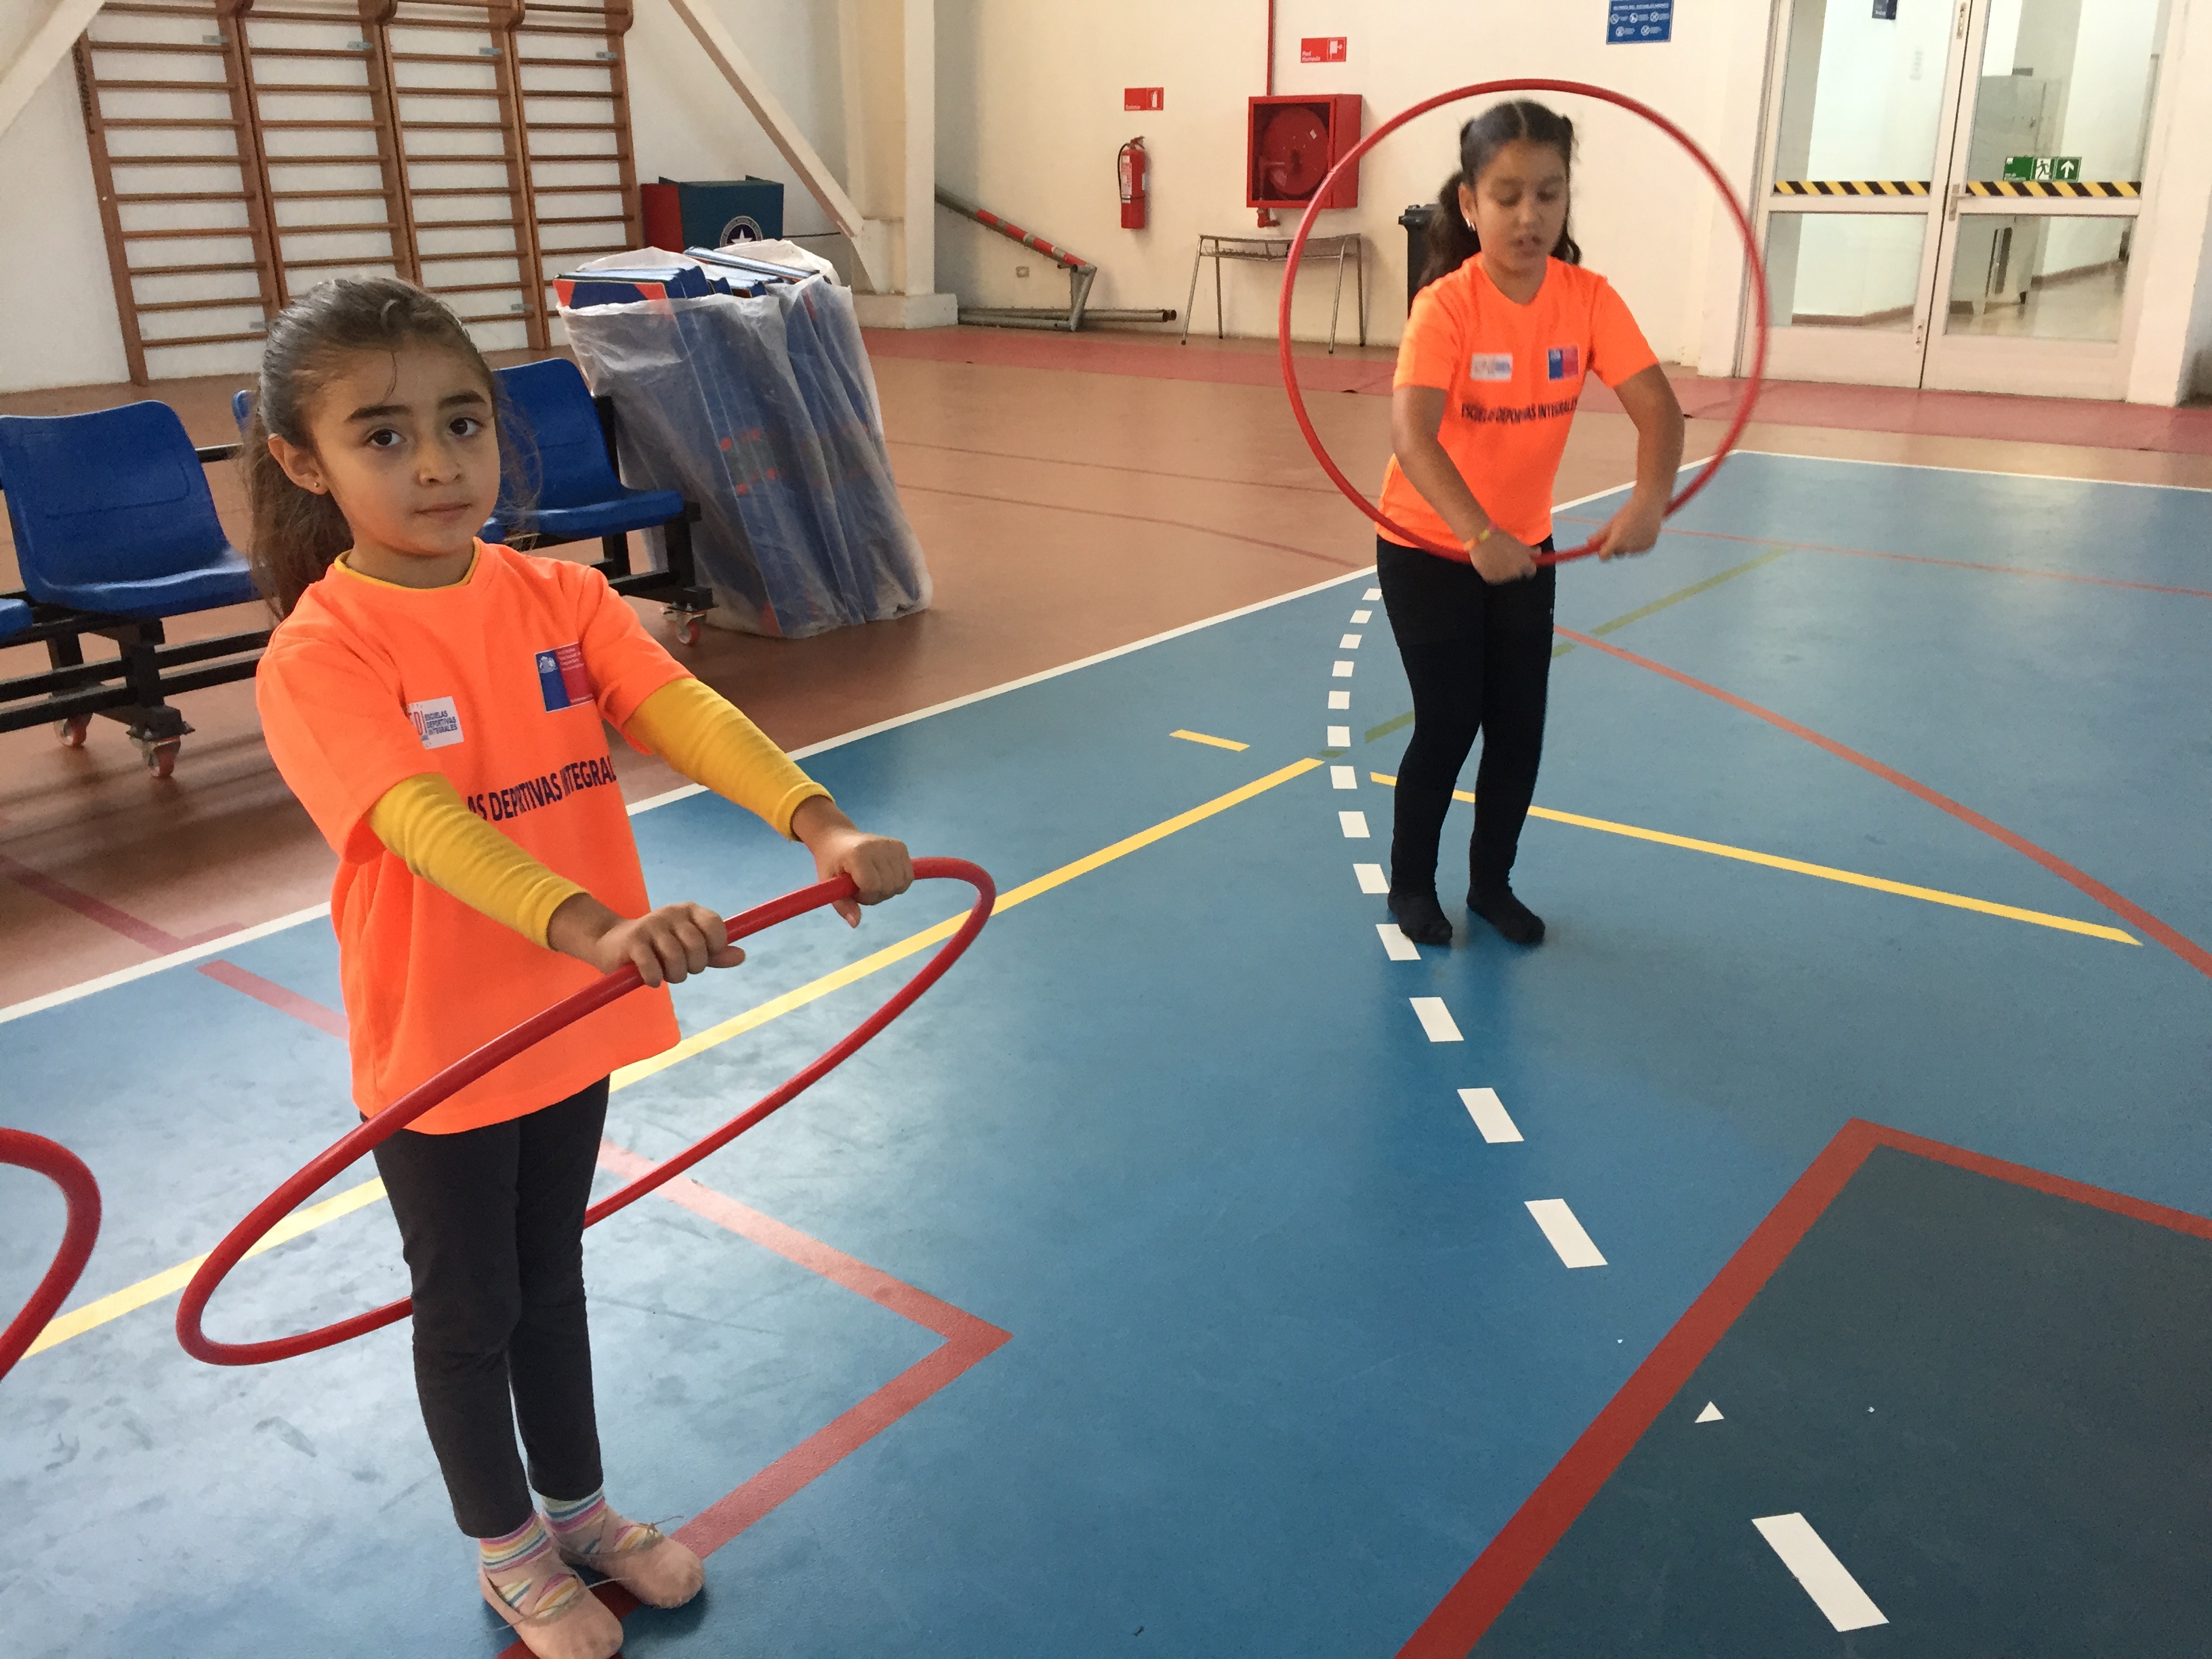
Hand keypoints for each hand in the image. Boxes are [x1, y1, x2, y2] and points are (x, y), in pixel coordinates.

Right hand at [546, 895, 744, 986]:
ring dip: (673, 976)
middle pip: (697, 947)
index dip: (716, 948)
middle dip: (693, 967)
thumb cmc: (658, 948)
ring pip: (676, 960)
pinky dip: (655, 979)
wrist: (612, 943)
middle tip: (681, 970)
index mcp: (689, 910)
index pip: (715, 926)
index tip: (705, 956)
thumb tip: (742, 956)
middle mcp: (671, 913)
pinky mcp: (633, 941)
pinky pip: (653, 968)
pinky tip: (651, 978)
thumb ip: (715, 954)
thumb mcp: (688, 948)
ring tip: (665, 974)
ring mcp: (651, 925)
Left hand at [791, 795, 912, 926]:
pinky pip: (908, 877)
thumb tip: (855, 924)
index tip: (853, 890)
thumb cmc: (831, 863)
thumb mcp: (828, 884)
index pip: (872, 886)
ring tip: (872, 880)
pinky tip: (883, 877)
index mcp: (858, 854)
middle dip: (875, 895)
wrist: (837, 839)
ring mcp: (892, 845)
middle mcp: (879, 846)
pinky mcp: (901, 846)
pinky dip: (897, 883)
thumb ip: (842, 905)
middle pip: (888, 887)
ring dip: (886, 890)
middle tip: (861, 885)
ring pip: (901, 885)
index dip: (864, 896)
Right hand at [1469, 529, 1538, 584]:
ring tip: (1496, 560)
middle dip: (1515, 568)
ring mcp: (1503, 577)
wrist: (1482, 539)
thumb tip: (1536, 554)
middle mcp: (1515, 572)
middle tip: (1508, 558)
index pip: (1531, 570)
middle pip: (1518, 574)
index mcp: (1524, 562)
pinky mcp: (1491, 579)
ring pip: (1506, 577)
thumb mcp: (1519, 543)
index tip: (1525, 562)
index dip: (1529, 566)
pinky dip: (1492, 572)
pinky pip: (1494, 578)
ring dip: (1504, 570)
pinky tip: (1488, 563)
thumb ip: (1529, 551)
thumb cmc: (1501, 537)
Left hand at [1595, 495, 1664, 560]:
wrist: (1649, 503)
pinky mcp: (1649, 546)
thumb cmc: (1627, 512)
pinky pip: (1639, 550)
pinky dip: (1638, 544)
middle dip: (1616, 546)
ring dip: (1628, 545)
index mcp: (1617, 539)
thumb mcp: (1612, 522)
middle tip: (1621, 531)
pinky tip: (1642, 531)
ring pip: (1629, 552)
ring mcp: (1640, 547)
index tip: (1603, 547)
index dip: (1602, 552)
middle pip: (1617, 554)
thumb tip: (1588, 542)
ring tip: (1633, 528)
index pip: (1604, 556)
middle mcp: (1628, 546)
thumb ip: (1600, 534)